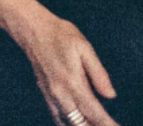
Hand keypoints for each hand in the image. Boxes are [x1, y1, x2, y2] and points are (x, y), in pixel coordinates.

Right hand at [9, 5, 119, 125]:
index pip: (95, 114)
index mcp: (72, 82)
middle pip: (82, 124)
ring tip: (95, 124)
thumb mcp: (83, 46)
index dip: (109, 125)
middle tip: (110, 125)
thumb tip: (111, 95)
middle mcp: (60, 93)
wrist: (31, 28)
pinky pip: (57, 117)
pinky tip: (78, 123)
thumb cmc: (59, 34)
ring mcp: (51, 95)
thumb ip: (98, 73)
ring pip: (69, 124)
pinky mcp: (45, 93)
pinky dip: (68, 124)